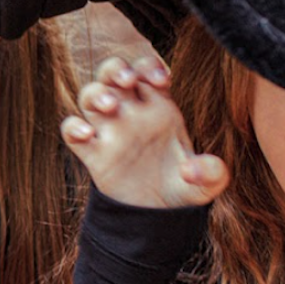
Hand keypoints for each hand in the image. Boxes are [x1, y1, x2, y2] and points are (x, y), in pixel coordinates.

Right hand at [62, 56, 228, 208]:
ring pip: (90, 95)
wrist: (158, 216)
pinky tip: (87, 134)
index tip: (160, 80)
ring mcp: (110, 132)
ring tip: (110, 106)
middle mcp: (131, 114)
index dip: (150, 67)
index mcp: (159, 108)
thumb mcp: (208, 184)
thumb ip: (212, 173)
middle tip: (128, 81)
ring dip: (95, 93)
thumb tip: (191, 170)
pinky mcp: (93, 154)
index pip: (147, 71)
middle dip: (117, 69)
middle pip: (113, 73)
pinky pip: (71, 131)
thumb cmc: (183, 189)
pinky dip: (73, 127)